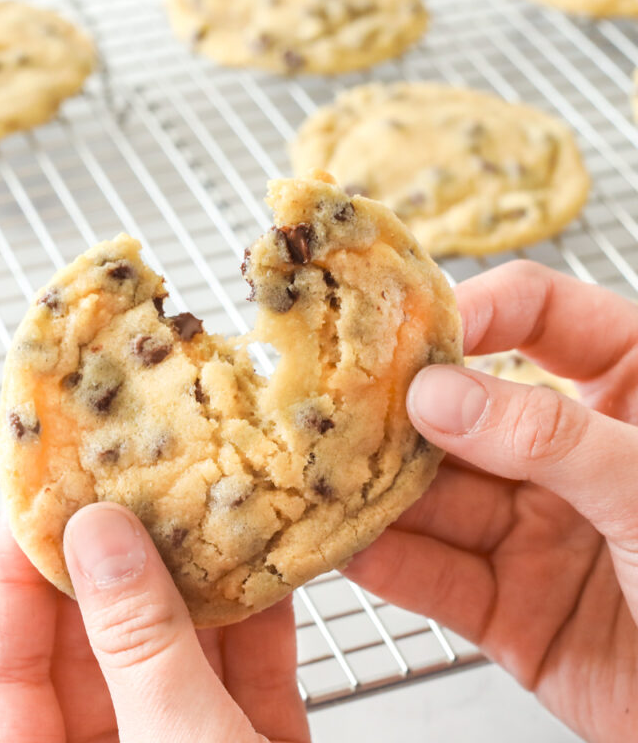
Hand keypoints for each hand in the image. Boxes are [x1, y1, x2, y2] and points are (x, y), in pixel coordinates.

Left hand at [0, 503, 309, 741]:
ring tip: (198, 496)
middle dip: (115, 561)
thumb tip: (100, 537)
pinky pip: (244, 682)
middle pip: (89, 649)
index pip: (0, 664)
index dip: (13, 573)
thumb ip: (138, 643)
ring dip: (194, 582)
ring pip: (172, 659)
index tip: (35, 494)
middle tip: (125, 475)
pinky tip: (267, 562)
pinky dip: (258, 626)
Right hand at [343, 261, 637, 742]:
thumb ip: (547, 436)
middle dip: (395, 410)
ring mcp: (539, 532)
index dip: (472, 311)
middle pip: (465, 411)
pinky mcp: (511, 610)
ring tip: (315, 472)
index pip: (541, 317)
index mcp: (631, 395)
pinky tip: (341, 544)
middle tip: (327, 402)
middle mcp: (574, 455)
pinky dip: (385, 564)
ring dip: (376, 488)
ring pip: (437, 498)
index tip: (401, 329)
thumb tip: (437, 394)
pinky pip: (436, 579)